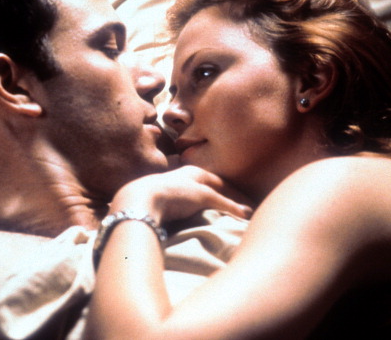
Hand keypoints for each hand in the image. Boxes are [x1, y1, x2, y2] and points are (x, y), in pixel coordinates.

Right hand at [110, 166, 252, 222]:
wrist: (137, 201)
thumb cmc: (143, 202)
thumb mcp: (158, 201)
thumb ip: (167, 205)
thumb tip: (168, 215)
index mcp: (182, 175)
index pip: (209, 181)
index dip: (223, 189)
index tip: (235, 198)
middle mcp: (192, 175)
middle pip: (221, 182)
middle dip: (236, 192)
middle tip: (251, 203)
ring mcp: (196, 183)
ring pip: (225, 190)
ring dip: (239, 201)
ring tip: (253, 211)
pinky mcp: (200, 194)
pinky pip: (223, 201)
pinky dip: (235, 209)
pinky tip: (247, 216)